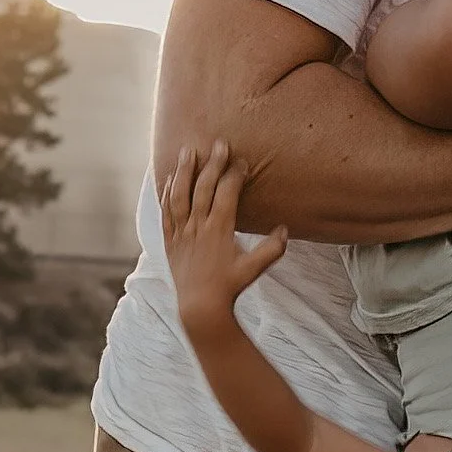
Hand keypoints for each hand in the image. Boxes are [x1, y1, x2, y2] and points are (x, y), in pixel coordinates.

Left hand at [160, 140, 285, 324]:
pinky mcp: (170, 240)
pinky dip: (167, 192)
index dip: (235, 175)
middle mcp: (198, 227)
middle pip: (203, 187)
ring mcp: (181, 232)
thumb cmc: (229, 287)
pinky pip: (166, 210)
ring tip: (189, 151)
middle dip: (213, 163)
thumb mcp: (254, 269)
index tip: (242, 162)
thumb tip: (285, 229)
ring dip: (185, 171)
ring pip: (180, 194)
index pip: (227, 193)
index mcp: (219, 230)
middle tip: (220, 144)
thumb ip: (271, 249)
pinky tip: (171, 178)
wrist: (200, 307)